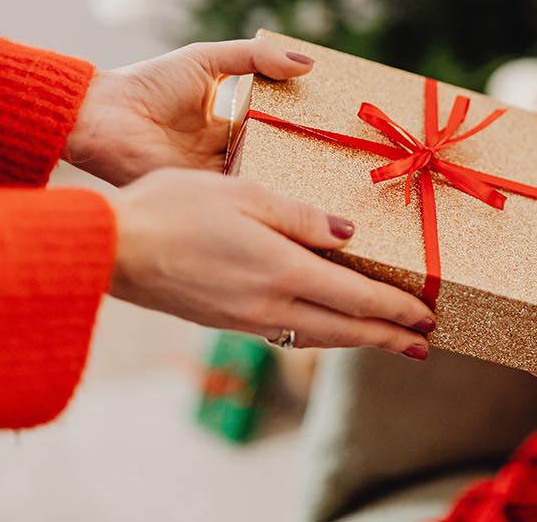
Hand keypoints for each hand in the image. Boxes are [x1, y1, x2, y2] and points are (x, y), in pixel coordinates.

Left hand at [65, 38, 315, 186]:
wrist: (102, 115)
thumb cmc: (148, 83)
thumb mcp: (208, 59)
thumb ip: (256, 58)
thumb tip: (308, 63)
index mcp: (226, 124)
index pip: (273, 129)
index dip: (301, 128)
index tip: (335, 126)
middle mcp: (223, 153)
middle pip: (274, 158)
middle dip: (305, 159)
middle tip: (346, 158)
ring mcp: (213, 176)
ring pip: (263, 180)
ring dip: (292, 179)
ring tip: (335, 178)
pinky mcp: (203, 194)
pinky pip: (241, 197)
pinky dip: (266, 198)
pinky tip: (301, 195)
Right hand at [110, 168, 435, 357]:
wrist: (108, 249)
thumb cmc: (173, 208)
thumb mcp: (246, 194)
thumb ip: (302, 216)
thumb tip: (350, 235)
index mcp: (281, 271)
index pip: (357, 298)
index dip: (396, 309)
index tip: (427, 315)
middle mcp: (268, 305)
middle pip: (344, 330)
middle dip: (388, 337)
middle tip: (424, 343)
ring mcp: (245, 319)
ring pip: (316, 335)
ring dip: (357, 340)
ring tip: (386, 339)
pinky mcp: (224, 320)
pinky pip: (288, 333)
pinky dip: (320, 333)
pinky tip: (327, 324)